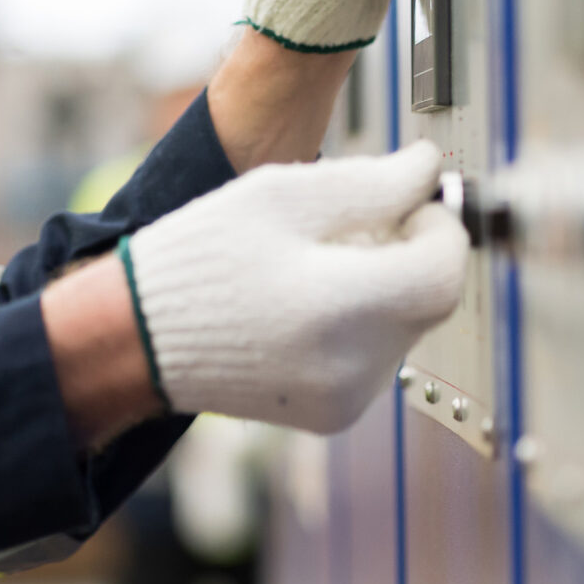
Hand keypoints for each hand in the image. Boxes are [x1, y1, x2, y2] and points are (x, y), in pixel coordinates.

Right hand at [122, 141, 465, 431]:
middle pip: (431, 301)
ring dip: (387, 288)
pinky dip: (362, 323)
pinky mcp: (335, 413)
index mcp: (338, 307)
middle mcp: (351, 365)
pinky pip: (378, 356)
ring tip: (318, 266)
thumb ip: (369, 182)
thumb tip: (428, 169)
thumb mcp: (281, 196)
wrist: (139, 337)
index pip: (444, 271)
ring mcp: (345, 398)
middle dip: (410, 254)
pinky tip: (309, 303)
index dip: (440, 227)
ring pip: (407, 328)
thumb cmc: (201, 259)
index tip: (411, 203)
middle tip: (355, 226)